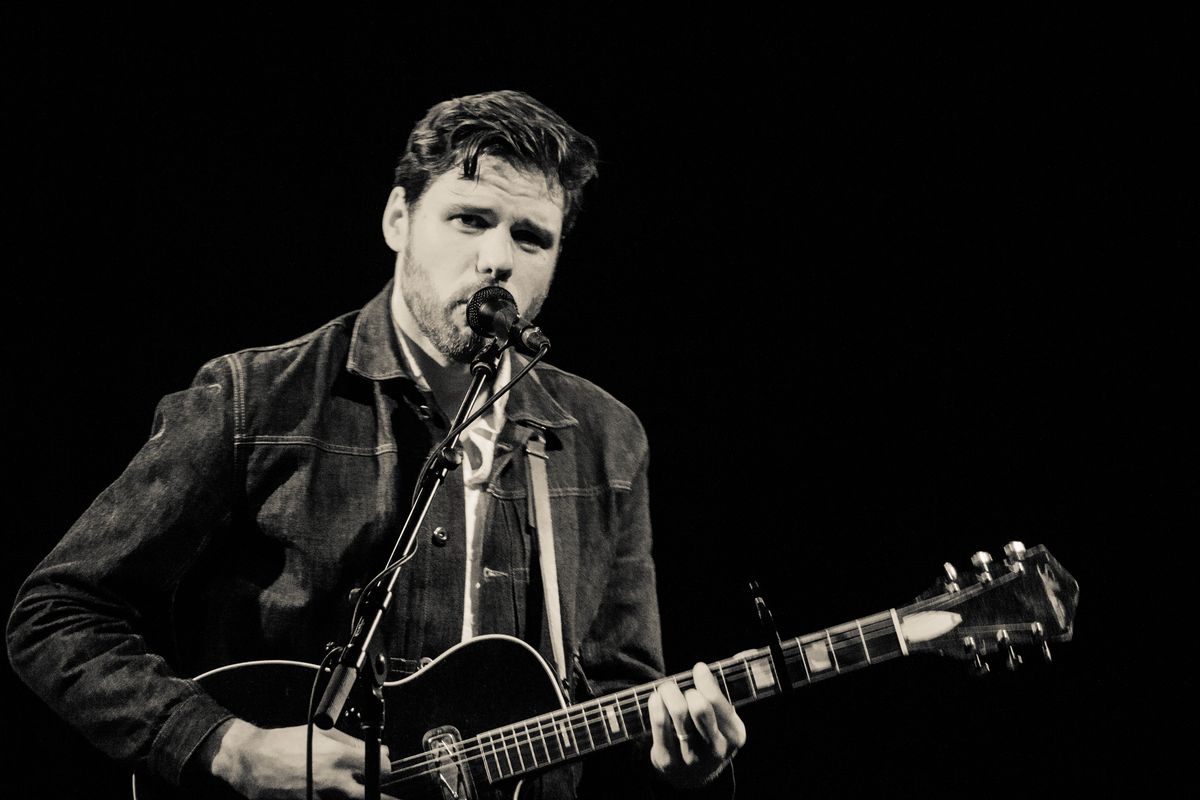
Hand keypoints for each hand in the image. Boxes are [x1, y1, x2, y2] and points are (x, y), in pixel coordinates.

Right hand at [208, 719, 389, 798]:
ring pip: (350, 799)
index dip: (383, 768)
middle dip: (374, 786)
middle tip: (370, 782)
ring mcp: (321, 797)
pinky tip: (327, 789)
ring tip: (341, 781)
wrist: (251, 760)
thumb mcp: (323, 733)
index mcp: (339, 757)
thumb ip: (354, 743)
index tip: (380, 767)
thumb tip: (380, 751)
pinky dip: (333, 797)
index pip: (380, 768)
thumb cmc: (285, 742)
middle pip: (371, 792)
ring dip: (352, 792)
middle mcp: (333, 780)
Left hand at [647, 663, 746, 789]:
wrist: (692, 774)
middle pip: (699, 707)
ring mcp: (691, 758)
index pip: (719, 702)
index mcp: (735, 735)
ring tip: (666, 689)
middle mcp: (716, 749)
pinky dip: (655, 705)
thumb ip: (734, 684)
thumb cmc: (709, 731)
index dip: (706, 681)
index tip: (699, 668)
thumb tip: (748, 654)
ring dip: (668, 693)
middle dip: (686, 689)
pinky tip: (656, 699)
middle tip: (679, 685)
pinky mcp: (668, 762)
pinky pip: (659, 726)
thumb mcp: (726, 716)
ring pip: (677, 713)